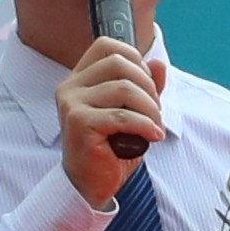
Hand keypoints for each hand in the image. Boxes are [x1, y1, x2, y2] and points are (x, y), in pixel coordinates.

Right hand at [57, 37, 163, 202]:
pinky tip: (152, 137)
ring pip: (124, 88)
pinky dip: (145, 125)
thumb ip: (145, 87)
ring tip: (154, 127)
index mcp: (80, 79)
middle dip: (148, 86)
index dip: (134, 59)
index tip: (146, 85)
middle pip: (119, 64)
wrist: (90, 184)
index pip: (106, 46)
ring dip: (149, 109)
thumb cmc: (109, 149)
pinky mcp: (79, 122)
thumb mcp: (132, 112)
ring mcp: (72, 103)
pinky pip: (123, 116)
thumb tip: (159, 64)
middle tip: (155, 112)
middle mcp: (71, 86)